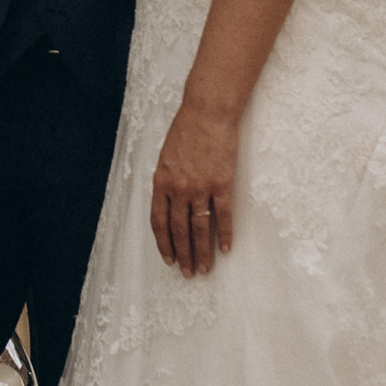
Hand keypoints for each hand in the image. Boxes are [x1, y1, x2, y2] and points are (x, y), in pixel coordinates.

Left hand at [150, 99, 238, 276]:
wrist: (207, 111)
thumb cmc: (186, 130)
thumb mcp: (166, 156)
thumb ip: (165, 181)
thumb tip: (167, 203)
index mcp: (161, 182)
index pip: (159, 222)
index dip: (164, 243)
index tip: (168, 259)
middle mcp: (178, 189)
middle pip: (179, 230)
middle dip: (183, 255)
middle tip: (188, 273)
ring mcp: (200, 187)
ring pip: (200, 228)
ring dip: (202, 252)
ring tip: (205, 268)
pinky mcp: (222, 183)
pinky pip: (223, 215)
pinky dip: (225, 234)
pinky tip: (226, 248)